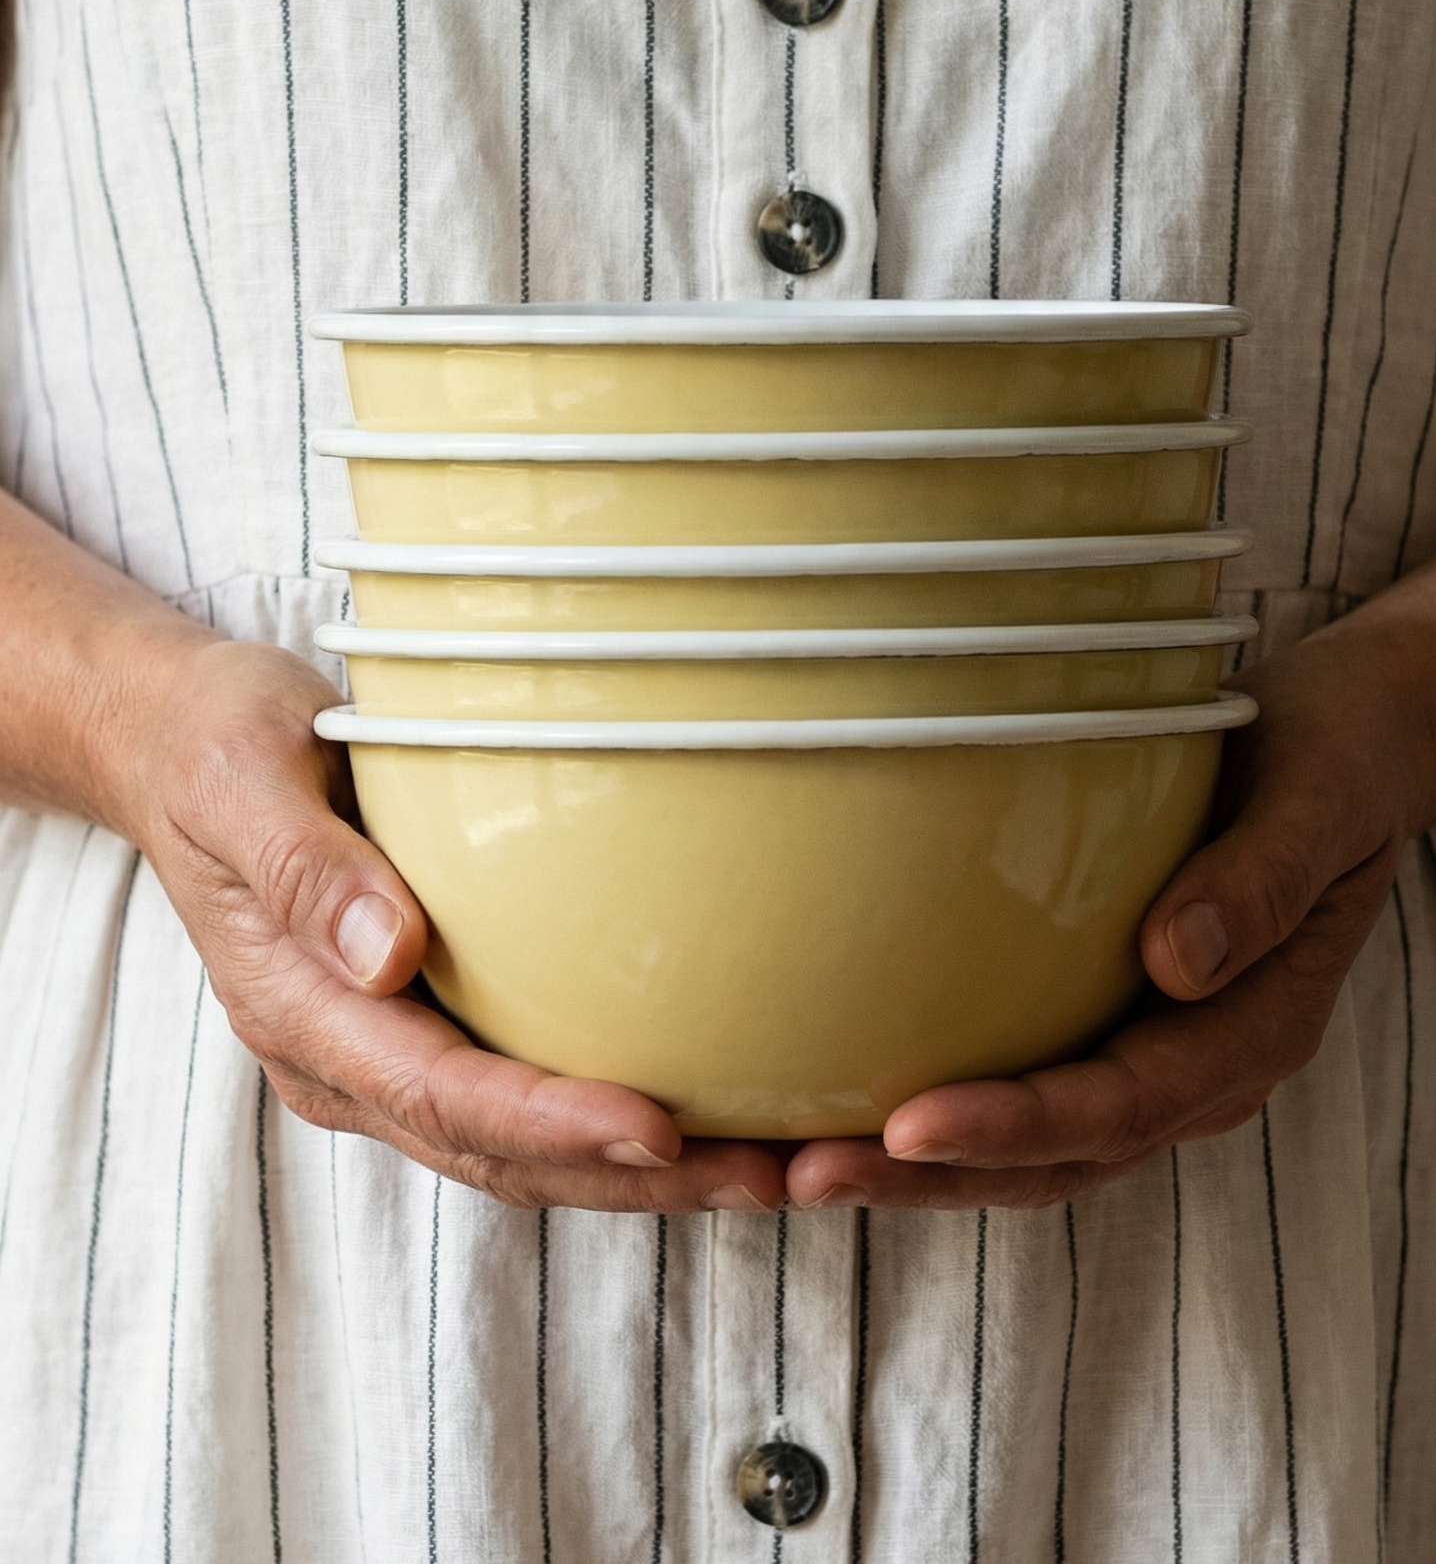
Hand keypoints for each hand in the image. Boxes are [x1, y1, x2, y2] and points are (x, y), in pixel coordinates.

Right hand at [116, 638, 786, 1213]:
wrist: (179, 745)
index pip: (438, 1093)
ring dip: (639, 1170)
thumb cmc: (214, 746)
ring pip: (519, 1144)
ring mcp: (383, 1051)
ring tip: (766, 1167)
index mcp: (299, 1009)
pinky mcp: (422, 1024)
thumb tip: (393, 956)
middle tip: (762, 1177)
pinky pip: (521, 1095)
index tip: (659, 1126)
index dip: (550, 1122)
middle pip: (497, 1150)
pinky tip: (706, 1101)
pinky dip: (612, 1115)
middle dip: (630, 1179)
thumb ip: (307, 870)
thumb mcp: (242, 777)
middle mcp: (343, 1055)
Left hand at [783, 505, 1435, 1210]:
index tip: (907, 1126)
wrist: (1356, 746)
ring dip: (912, 1165)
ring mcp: (1151, 1049)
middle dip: (928, 1176)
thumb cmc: (1335, 758)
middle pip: (1055, 1155)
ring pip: (1026, 1142)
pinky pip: (1017, 1078)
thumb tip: (1176, 964)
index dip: (1015, 1126)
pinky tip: (833, 1094)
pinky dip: (930, 1106)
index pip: (1122, 1103)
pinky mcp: (1106, 1016)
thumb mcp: (1319, 800)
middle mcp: (1198, 1065)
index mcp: (1254, 1029)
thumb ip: (1258, 884)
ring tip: (788, 1165)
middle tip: (802, 1173)